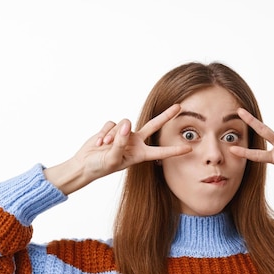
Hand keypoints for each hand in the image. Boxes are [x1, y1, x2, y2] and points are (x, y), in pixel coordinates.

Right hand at [45, 104, 190, 193]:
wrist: (84, 164)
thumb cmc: (99, 167)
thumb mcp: (112, 159)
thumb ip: (120, 142)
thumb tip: (126, 125)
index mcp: (139, 154)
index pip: (160, 151)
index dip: (174, 150)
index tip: (189, 148)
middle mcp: (135, 143)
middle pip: (154, 126)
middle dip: (166, 116)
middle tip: (179, 107)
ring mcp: (124, 135)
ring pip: (124, 124)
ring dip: (111, 135)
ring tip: (103, 147)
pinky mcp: (113, 129)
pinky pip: (111, 124)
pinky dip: (104, 133)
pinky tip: (98, 143)